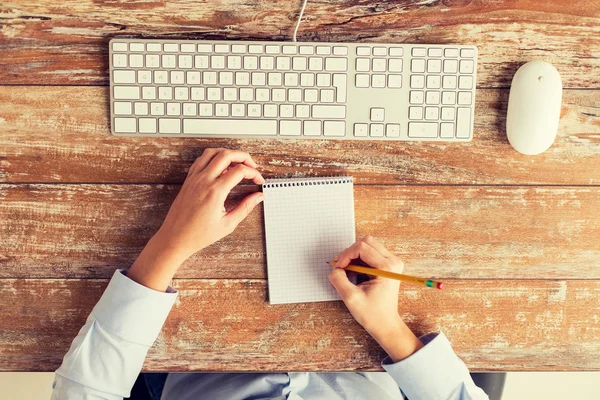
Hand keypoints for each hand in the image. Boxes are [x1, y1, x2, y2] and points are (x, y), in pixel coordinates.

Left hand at [127, 148, 264, 290]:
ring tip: (237, 163)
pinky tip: (220, 167)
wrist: (175, 238)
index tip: (258, 180)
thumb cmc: (198, 235)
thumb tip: (258, 197)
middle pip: (227, 155)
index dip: (253, 173)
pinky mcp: (189, 180)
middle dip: (244, 157)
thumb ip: (245, 208)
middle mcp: (204, 181)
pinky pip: (201, 160)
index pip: (240, 171)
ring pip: (212, 152)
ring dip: (228, 153)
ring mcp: (194, 178)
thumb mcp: (227, 224)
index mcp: (215, 192)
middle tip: (252, 166)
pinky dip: (213, 157)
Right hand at [329, 235, 422, 360]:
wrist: (385, 324)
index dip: (346, 255)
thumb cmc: (372, 314)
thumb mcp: (350, 297)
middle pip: (366, 242)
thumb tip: (335, 267)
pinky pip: (369, 254)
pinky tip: (355, 275)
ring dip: (353, 258)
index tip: (338, 268)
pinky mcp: (387, 265)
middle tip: (342, 269)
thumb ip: (338, 279)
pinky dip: (358, 262)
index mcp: (387, 267)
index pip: (362, 247)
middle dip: (350, 254)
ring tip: (348, 274)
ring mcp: (392, 262)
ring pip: (367, 247)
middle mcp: (393, 261)